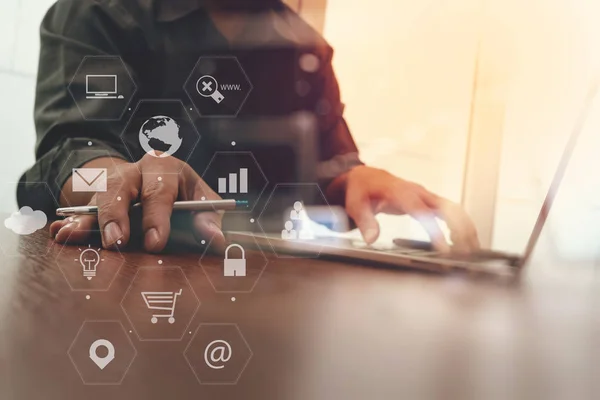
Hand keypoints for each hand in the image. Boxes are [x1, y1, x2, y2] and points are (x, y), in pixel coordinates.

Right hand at [50, 154, 225, 252]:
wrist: (159, 183)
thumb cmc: (186, 196)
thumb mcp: (202, 201)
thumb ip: (209, 219)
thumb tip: (217, 241)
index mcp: (164, 167)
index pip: (159, 190)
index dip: (157, 216)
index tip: (155, 242)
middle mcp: (134, 172)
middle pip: (120, 189)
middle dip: (117, 216)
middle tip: (117, 242)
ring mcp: (112, 186)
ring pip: (96, 200)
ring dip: (90, 221)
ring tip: (76, 238)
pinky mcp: (96, 203)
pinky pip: (81, 213)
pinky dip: (72, 224)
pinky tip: (61, 234)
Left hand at [336, 165, 479, 252]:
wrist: (366, 177)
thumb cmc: (361, 190)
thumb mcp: (356, 204)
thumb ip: (365, 221)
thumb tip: (371, 238)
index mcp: (400, 192)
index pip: (422, 211)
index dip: (434, 230)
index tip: (444, 248)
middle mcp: (418, 192)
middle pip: (447, 208)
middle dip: (460, 229)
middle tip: (465, 253)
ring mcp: (425, 196)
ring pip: (454, 210)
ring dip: (466, 228)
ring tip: (472, 251)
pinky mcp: (429, 202)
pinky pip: (450, 212)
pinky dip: (461, 225)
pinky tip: (464, 242)